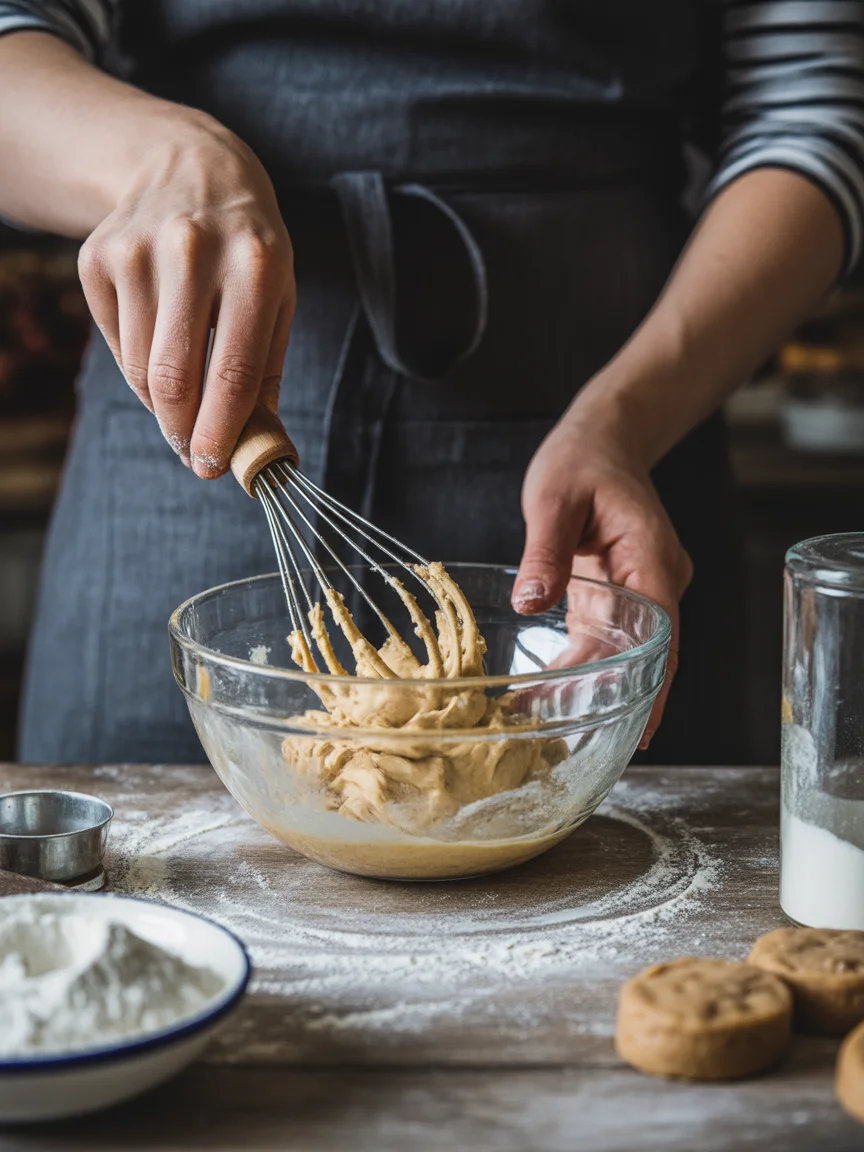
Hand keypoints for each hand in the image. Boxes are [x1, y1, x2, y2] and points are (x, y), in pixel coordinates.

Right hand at [77, 114, 294, 476]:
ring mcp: (138, 251)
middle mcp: (193, 252)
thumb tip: (261, 447)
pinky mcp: (98, 257)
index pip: (234, 371)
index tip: (214, 468)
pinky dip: (139, 368)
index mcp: (255, 266)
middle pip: (176, 376)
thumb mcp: (279, 295)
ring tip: (185, 400)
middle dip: (183, 432)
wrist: (188, 167)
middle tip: (193, 455)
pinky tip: (161, 346)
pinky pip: (118, 344)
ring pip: (142, 368)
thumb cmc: (247, 247)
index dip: (222, 431)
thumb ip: (268, 371)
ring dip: (163, 405)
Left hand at [512, 417, 691, 747]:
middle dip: (620, 698)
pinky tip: (549, 695)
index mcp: (651, 556)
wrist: (601, 441)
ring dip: (597, 689)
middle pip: (646, 652)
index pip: (661, 630)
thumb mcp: (554, 497)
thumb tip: (532, 602)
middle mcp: (655, 580)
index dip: (654, 681)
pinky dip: (582, 668)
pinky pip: (605, 640)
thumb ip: (545, 550)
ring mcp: (638, 591)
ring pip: (626, 652)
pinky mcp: (615, 597)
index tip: (643, 724)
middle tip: (582, 740)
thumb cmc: (582, 460)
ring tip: (558, 731)